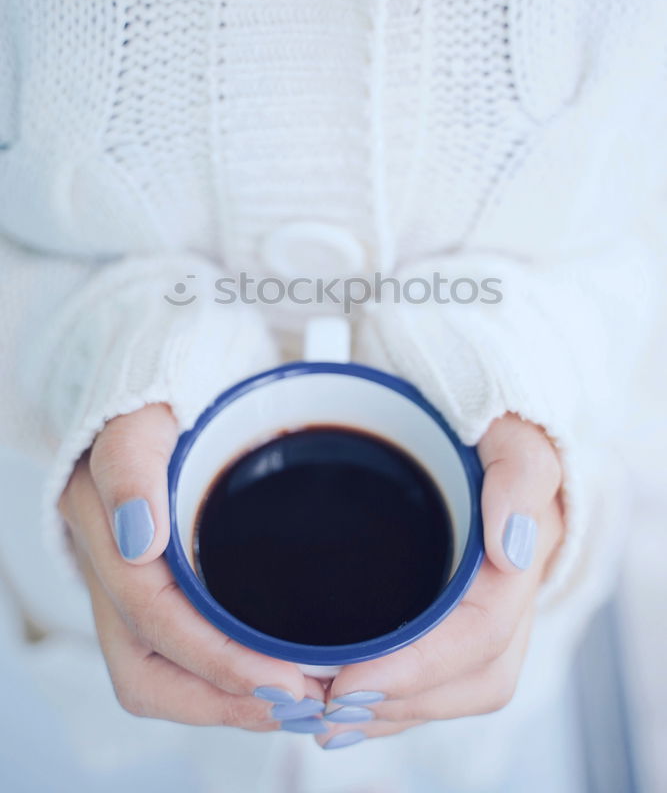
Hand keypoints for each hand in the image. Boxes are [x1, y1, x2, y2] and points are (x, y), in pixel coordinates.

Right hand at [58, 403, 325, 726]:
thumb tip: (141, 540)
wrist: (174, 379)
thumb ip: (132, 464)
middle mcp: (111, 565)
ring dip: (224, 700)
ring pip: (159, 674)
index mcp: (101, 525)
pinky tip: (272, 678)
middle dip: (222, 696)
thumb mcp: (143, 412)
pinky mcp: (163, 585)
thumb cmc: (162, 391)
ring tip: (294, 702)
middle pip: (148, 669)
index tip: (286, 678)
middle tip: (300, 701)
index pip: (151, 617)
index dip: (217, 660)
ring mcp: (133, 580)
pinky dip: (224, 680)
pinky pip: (178, 657)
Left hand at [316, 413, 564, 749]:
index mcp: (524, 556)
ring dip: (397, 710)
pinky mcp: (460, 613)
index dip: (419, 667)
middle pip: (475, 677)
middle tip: (328, 707)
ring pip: (458, 687)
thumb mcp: (513, 431)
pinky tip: (350, 703)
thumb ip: (520, 473)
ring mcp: (489, 607)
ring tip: (328, 716)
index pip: (483, 634)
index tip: (350, 681)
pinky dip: (397, 698)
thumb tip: (511, 547)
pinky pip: (442, 676)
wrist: (479, 422)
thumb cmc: (492, 420)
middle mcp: (512, 594)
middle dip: (404, 701)